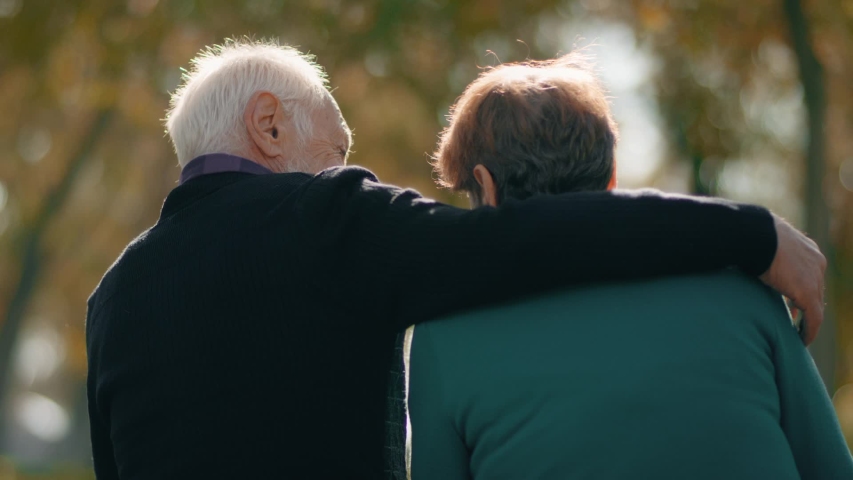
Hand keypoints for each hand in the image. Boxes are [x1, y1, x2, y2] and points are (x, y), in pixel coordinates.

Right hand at [759, 214, 825, 344]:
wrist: (755, 235)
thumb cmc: (750, 235)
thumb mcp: (763, 243)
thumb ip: (765, 254)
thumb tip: (747, 254)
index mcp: (806, 249)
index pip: (809, 274)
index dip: (800, 289)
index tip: (792, 302)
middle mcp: (816, 262)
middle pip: (816, 290)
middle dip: (806, 305)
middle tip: (794, 319)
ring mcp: (815, 277)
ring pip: (816, 305)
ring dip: (808, 319)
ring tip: (798, 331)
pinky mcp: (808, 293)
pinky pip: (814, 318)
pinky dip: (808, 330)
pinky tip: (801, 340)